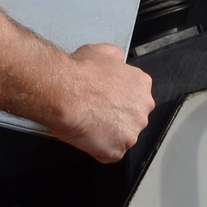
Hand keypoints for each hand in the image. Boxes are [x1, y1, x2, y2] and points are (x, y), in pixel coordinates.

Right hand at [52, 42, 152, 162]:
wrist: (64, 92)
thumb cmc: (79, 73)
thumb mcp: (103, 51)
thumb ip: (116, 59)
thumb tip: (115, 61)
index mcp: (141, 85)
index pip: (135, 97)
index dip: (117, 99)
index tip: (105, 99)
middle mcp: (142, 109)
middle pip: (132, 118)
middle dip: (116, 118)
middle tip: (96, 112)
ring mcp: (131, 132)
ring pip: (122, 137)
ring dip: (108, 134)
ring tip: (89, 124)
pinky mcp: (117, 150)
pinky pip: (109, 154)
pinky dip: (98, 150)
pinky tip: (87, 137)